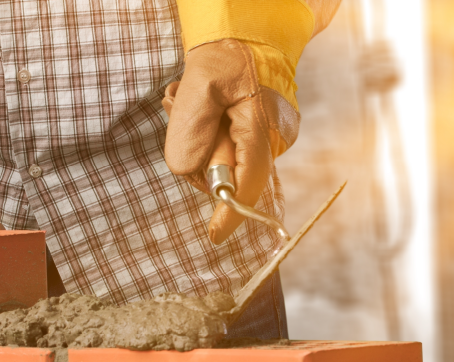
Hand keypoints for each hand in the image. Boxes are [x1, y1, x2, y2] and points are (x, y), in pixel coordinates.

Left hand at [162, 39, 299, 244]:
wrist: (250, 32)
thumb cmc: (228, 52)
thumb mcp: (201, 83)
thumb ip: (191, 129)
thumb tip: (187, 171)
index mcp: (260, 128)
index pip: (248, 183)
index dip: (230, 212)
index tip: (213, 237)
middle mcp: (271, 139)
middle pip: (227, 174)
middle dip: (198, 154)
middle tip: (182, 108)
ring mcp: (265, 138)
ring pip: (221, 161)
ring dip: (198, 140)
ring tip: (190, 100)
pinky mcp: (256, 135)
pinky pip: (224, 149)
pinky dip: (205, 135)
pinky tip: (200, 106)